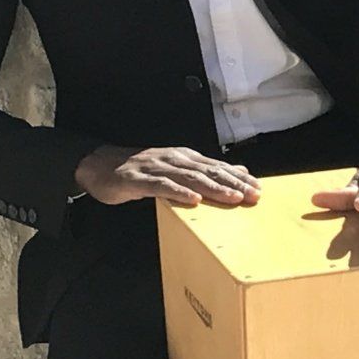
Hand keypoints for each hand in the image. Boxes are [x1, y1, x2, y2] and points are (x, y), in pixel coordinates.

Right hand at [74, 145, 260, 207]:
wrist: (99, 164)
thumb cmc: (140, 169)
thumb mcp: (175, 168)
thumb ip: (204, 171)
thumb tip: (237, 171)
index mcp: (185, 157)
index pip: (217, 167)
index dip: (239, 177)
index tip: (259, 188)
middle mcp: (174, 159)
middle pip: (209, 172)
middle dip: (233, 183)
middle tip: (253, 194)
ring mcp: (156, 168)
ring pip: (189, 178)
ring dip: (213, 188)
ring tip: (232, 197)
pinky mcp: (138, 180)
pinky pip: (161, 187)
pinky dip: (179, 193)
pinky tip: (193, 200)